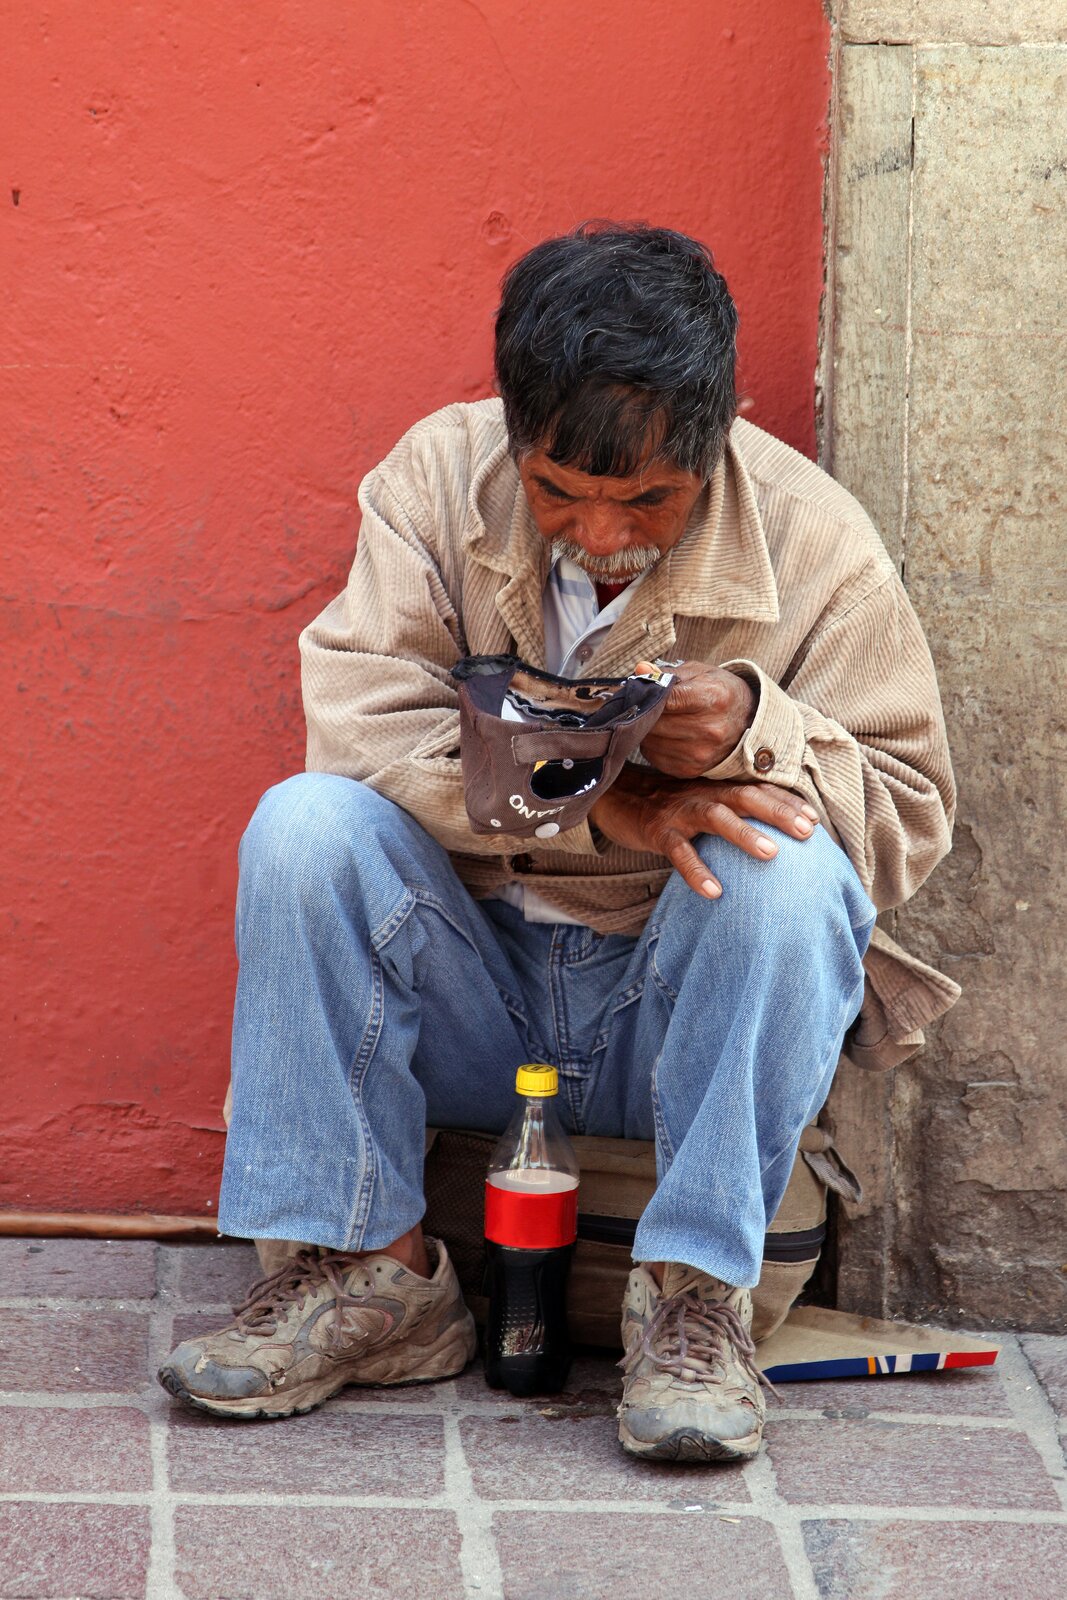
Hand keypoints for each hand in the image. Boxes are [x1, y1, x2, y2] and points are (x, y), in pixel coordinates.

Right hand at [589, 766, 819, 898]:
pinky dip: (697, 871)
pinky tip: (714, 891)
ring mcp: (680, 812)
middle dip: (778, 813)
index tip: (815, 820)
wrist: (616, 797)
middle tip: (808, 831)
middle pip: (745, 797)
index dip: (786, 802)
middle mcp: (702, 794)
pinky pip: (679, 852)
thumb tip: (771, 835)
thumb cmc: (668, 804)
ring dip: (745, 834)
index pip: (757, 790)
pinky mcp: (658, 831)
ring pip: (716, 818)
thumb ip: (731, 810)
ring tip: (772, 853)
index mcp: (717, 787)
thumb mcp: (701, 801)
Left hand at [635, 659, 755, 776]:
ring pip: (650, 741)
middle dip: (645, 712)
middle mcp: (709, 729)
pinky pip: (654, 756)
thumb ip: (668, 673)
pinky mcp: (690, 769)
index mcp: (713, 699)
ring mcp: (700, 753)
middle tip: (644, 704)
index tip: (641, 690)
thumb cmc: (720, 693)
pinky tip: (664, 735)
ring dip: (646, 730)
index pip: (666, 699)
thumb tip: (640, 671)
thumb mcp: (700, 673)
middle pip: (655, 722)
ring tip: (657, 719)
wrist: (748, 722)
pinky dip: (652, 745)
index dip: (648, 694)